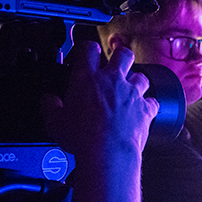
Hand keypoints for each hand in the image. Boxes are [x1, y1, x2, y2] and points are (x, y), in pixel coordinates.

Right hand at [41, 41, 159, 159]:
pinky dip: (148, 105)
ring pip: (141, 76)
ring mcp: (132, 93)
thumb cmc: (82, 137)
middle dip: (120, 56)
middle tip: (115, 63)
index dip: (86, 49)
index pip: (88, 48)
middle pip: (123, 54)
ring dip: (135, 81)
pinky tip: (142, 110)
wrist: (108, 153)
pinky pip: (152, 102)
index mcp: (87, 78)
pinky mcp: (146, 109)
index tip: (85, 55)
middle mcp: (112, 80)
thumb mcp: (54, 121)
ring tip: (128, 89)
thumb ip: (50, 105)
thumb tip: (48, 100)